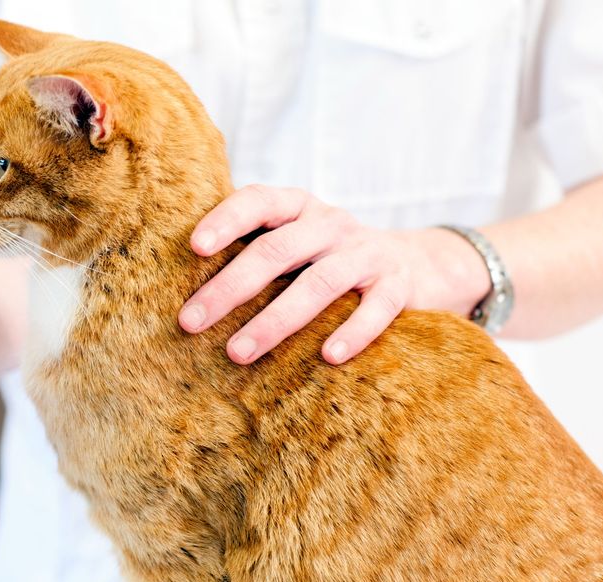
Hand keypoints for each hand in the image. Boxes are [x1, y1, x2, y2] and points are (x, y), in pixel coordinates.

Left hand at [178, 185, 487, 364]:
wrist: (421, 264)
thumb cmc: (333, 258)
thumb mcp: (298, 241)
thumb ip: (257, 249)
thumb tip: (181, 283)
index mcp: (300, 208)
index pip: (259, 201)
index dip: (227, 219)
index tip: (194, 247)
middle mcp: (331, 224)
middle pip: (276, 251)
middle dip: (229, 288)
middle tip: (189, 321)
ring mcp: (367, 254)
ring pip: (318, 284)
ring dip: (274, 320)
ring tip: (237, 352)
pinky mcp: (399, 286)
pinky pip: (375, 310)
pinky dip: (352, 332)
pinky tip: (326, 358)